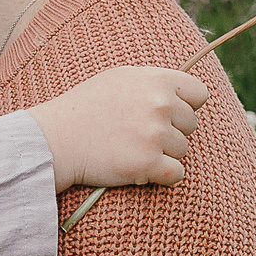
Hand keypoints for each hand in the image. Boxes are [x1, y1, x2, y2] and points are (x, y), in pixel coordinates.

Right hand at [29, 66, 208, 191]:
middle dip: (170, 132)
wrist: (56, 139)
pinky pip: (177, 174)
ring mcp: (155, 134)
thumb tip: (185, 93)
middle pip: (191, 125)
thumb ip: (153, 82)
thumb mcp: (119, 79)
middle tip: (137, 134)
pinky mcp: (148, 163)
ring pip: (182, 150)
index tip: (166, 115)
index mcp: (156, 79)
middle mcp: (160, 104)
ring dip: (162, 154)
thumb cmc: (85, 108)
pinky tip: (139, 169)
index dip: (185, 106)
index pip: (199, 93)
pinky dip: (162, 176)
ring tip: (130, 149)